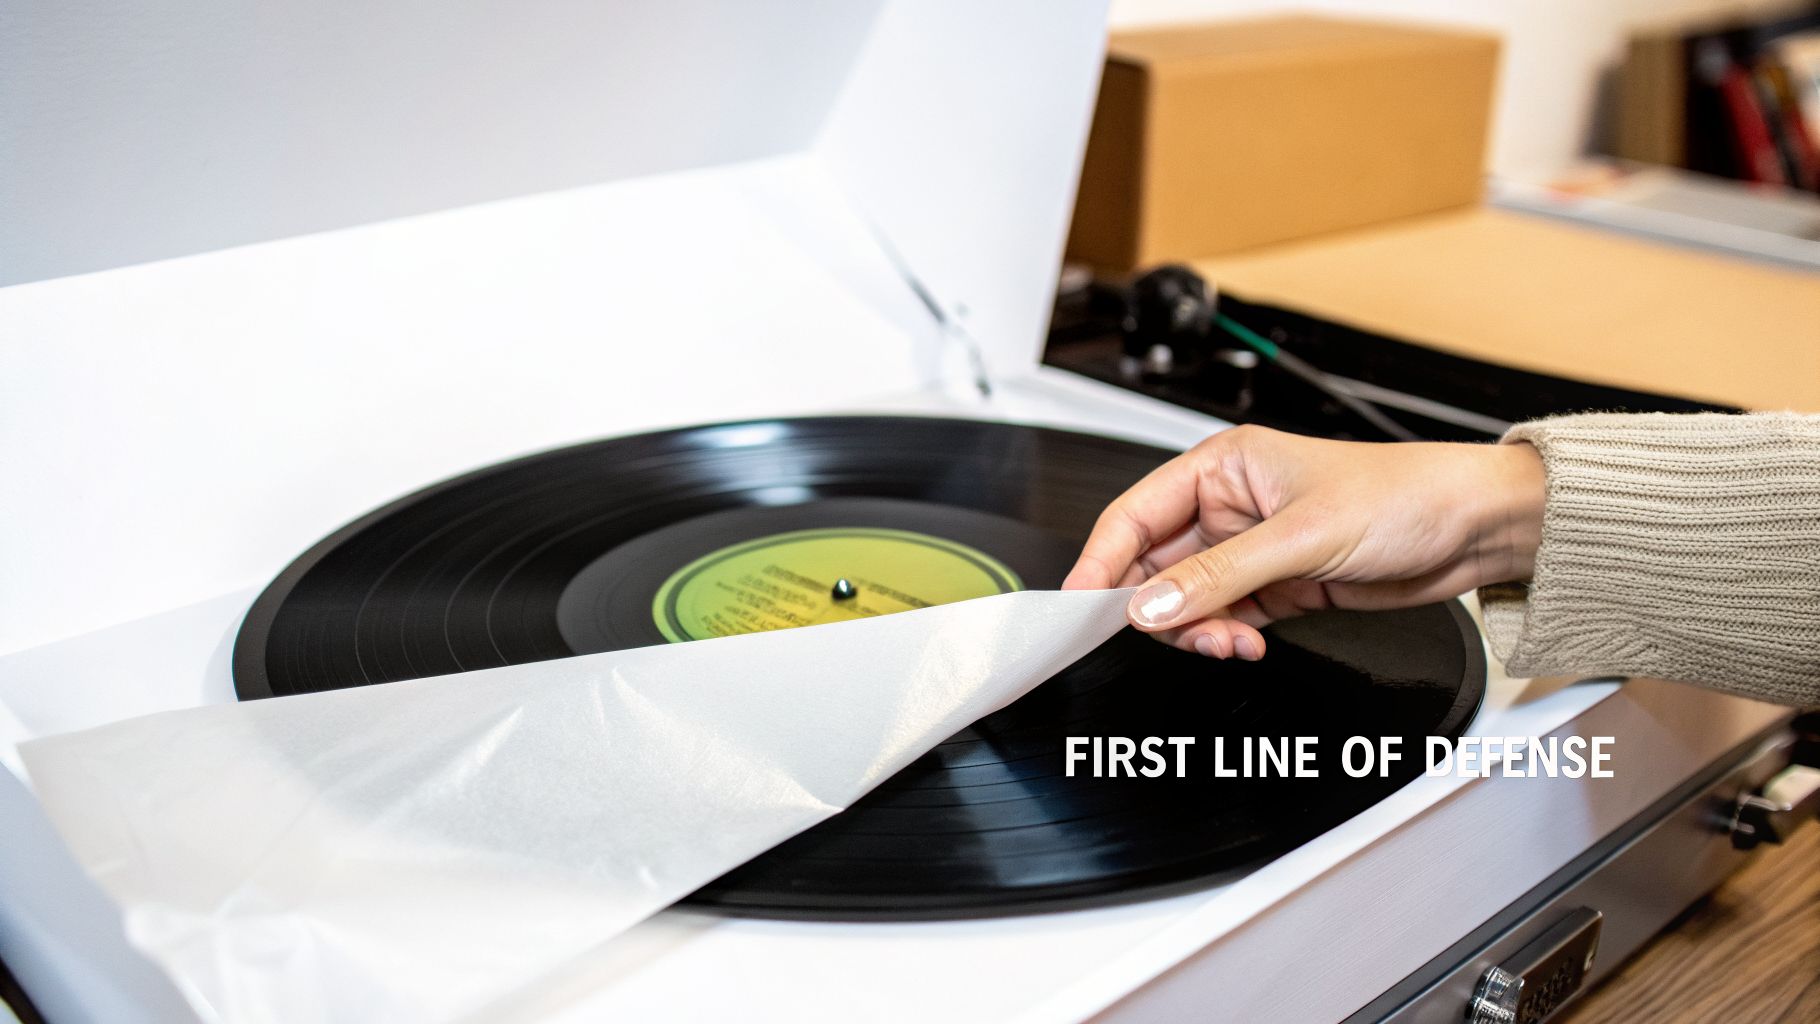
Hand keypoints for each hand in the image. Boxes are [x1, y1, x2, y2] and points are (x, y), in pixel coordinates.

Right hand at [1061, 425, 1544, 659]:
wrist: (1474, 529)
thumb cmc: (1404, 495)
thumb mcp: (1300, 537)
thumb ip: (1217, 577)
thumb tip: (1148, 606)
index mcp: (1222, 466)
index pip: (1134, 515)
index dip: (1101, 561)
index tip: (1081, 604)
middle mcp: (1228, 505)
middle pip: (1153, 566)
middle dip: (1159, 608)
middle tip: (1177, 633)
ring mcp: (1250, 549)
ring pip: (1186, 601)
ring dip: (1197, 629)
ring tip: (1231, 640)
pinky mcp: (1276, 586)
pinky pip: (1223, 618)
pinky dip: (1226, 638)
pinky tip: (1249, 642)